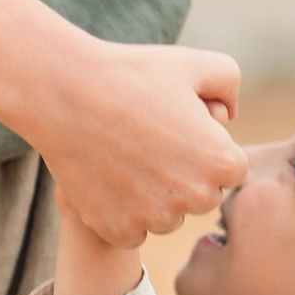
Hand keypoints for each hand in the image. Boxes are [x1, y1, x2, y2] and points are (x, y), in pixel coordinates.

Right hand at [28, 40, 245, 246]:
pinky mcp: (118, 230)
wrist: (63, 93)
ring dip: (155, 197)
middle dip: (185, 176)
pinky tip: (107, 177)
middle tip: (149, 142)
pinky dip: (122, 212)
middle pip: (201, 197)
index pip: (231, 169)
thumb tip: (229, 116)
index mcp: (221, 161)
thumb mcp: (193, 63)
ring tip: (126, 156)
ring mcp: (154, 218)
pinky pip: (134, 231)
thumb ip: (228, 82)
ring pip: (167, 216)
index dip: (205, 147)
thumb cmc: (129, 74)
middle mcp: (194, 198)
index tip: (176, 129)